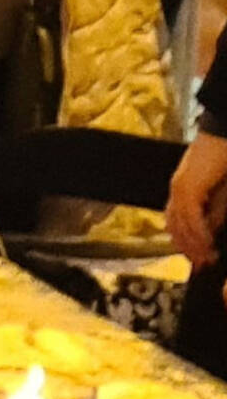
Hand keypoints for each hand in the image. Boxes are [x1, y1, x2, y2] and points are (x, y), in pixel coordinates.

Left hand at [168, 130, 226, 265]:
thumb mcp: (222, 191)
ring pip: (181, 225)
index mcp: (182, 191)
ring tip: (206, 259)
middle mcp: (176, 191)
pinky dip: (198, 233)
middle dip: (188, 248)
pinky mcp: (187, 188)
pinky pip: (190, 217)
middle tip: (201, 265)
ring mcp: (179, 189)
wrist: (224, 133)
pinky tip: (208, 244)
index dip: (185, 242)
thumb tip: (211, 230)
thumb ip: (215, 211)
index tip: (195, 258)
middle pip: (176, 226)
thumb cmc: (224, 156)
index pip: (176, 222)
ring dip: (193, 244)